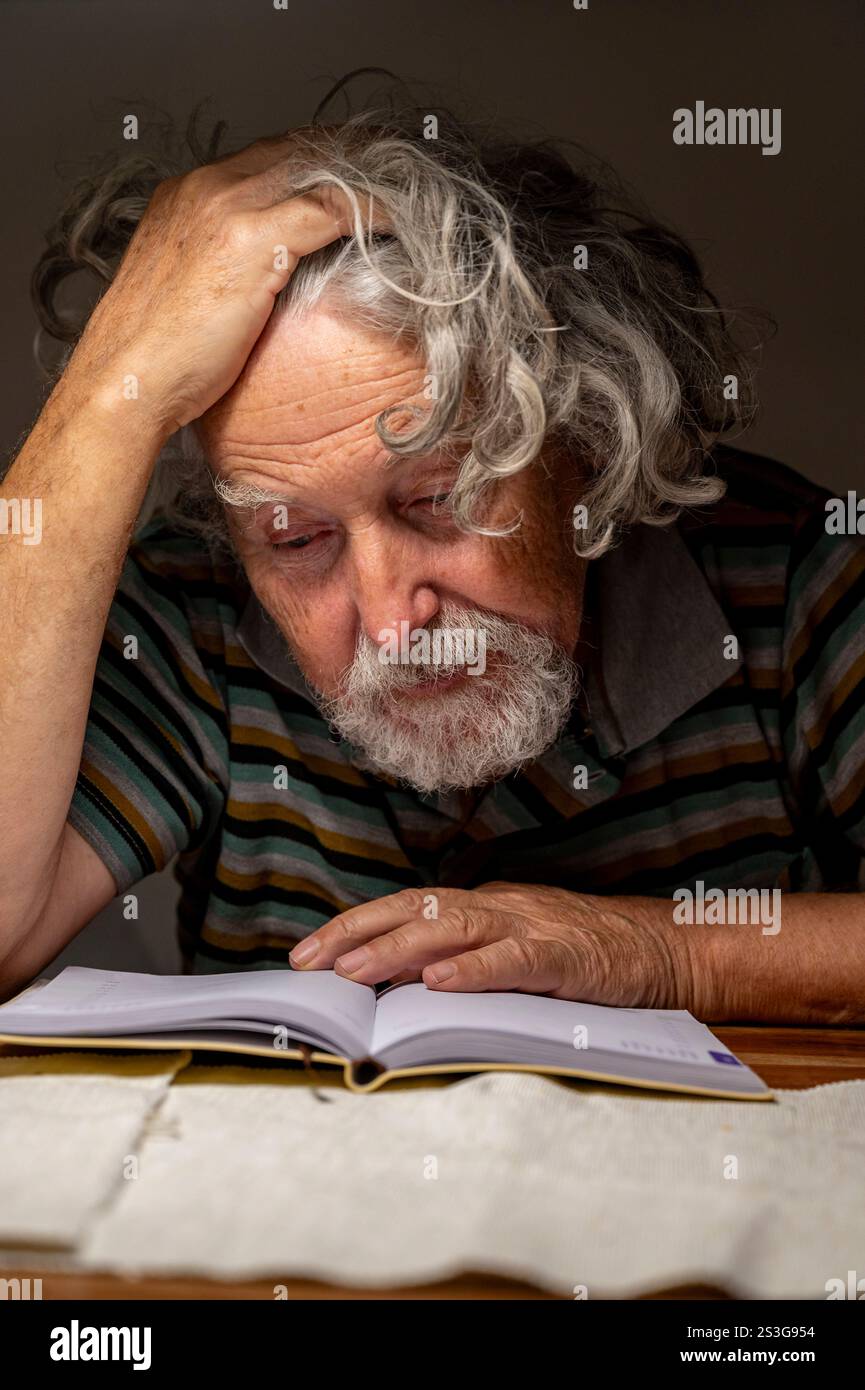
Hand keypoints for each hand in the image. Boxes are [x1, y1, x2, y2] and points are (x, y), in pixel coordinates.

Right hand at [64, 130, 385, 438]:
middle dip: (350, 157)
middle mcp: (205, 188)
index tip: (353, 175)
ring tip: (407, 192)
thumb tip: (262, 290)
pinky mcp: (252, 239)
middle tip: (394, 169)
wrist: (126, 379)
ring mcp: (227, 207)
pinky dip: (370, 210)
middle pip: (295, 149)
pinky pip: (330, 208)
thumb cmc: (155, 358)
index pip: (266, 156)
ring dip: (367, 178)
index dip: (317, 162)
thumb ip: (224, 273)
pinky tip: (399, 221)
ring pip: (316, 169)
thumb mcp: (188, 296)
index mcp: (186, 196)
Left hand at [289, 882, 694, 1007]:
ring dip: (399, 948)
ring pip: (454, 928)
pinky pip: (511, 961)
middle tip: (309, 962)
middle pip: (417, 909)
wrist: (663, 948)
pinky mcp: (563, 956)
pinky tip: (438, 983)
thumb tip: (394, 981)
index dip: (355, 927)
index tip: (308, 955)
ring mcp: (531, 927)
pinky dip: (473, 969)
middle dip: (358, 933)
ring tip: (355, 971)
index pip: (407, 908)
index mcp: (483, 907)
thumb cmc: (583, 957)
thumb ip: (462, 959)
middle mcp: (499, 907)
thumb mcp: (513, 953)